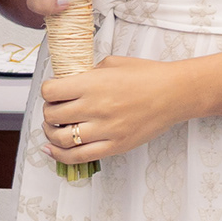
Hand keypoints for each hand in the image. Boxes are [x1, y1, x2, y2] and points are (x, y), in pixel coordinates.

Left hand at [40, 54, 191, 162]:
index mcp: (92, 84)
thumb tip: (70, 82)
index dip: (48, 91)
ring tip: (54, 128)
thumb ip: (88, 73)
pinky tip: (52, 150)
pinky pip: (79, 157)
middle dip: (49, 112)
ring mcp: (104, 130)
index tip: (53, 91)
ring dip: (51, 133)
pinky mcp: (114, 146)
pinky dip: (60, 156)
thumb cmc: (147, 75)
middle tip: (55, 109)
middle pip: (52, 115)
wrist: (173, 93)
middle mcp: (94, 108)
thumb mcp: (112, 64)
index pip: (51, 91)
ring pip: (61, 139)